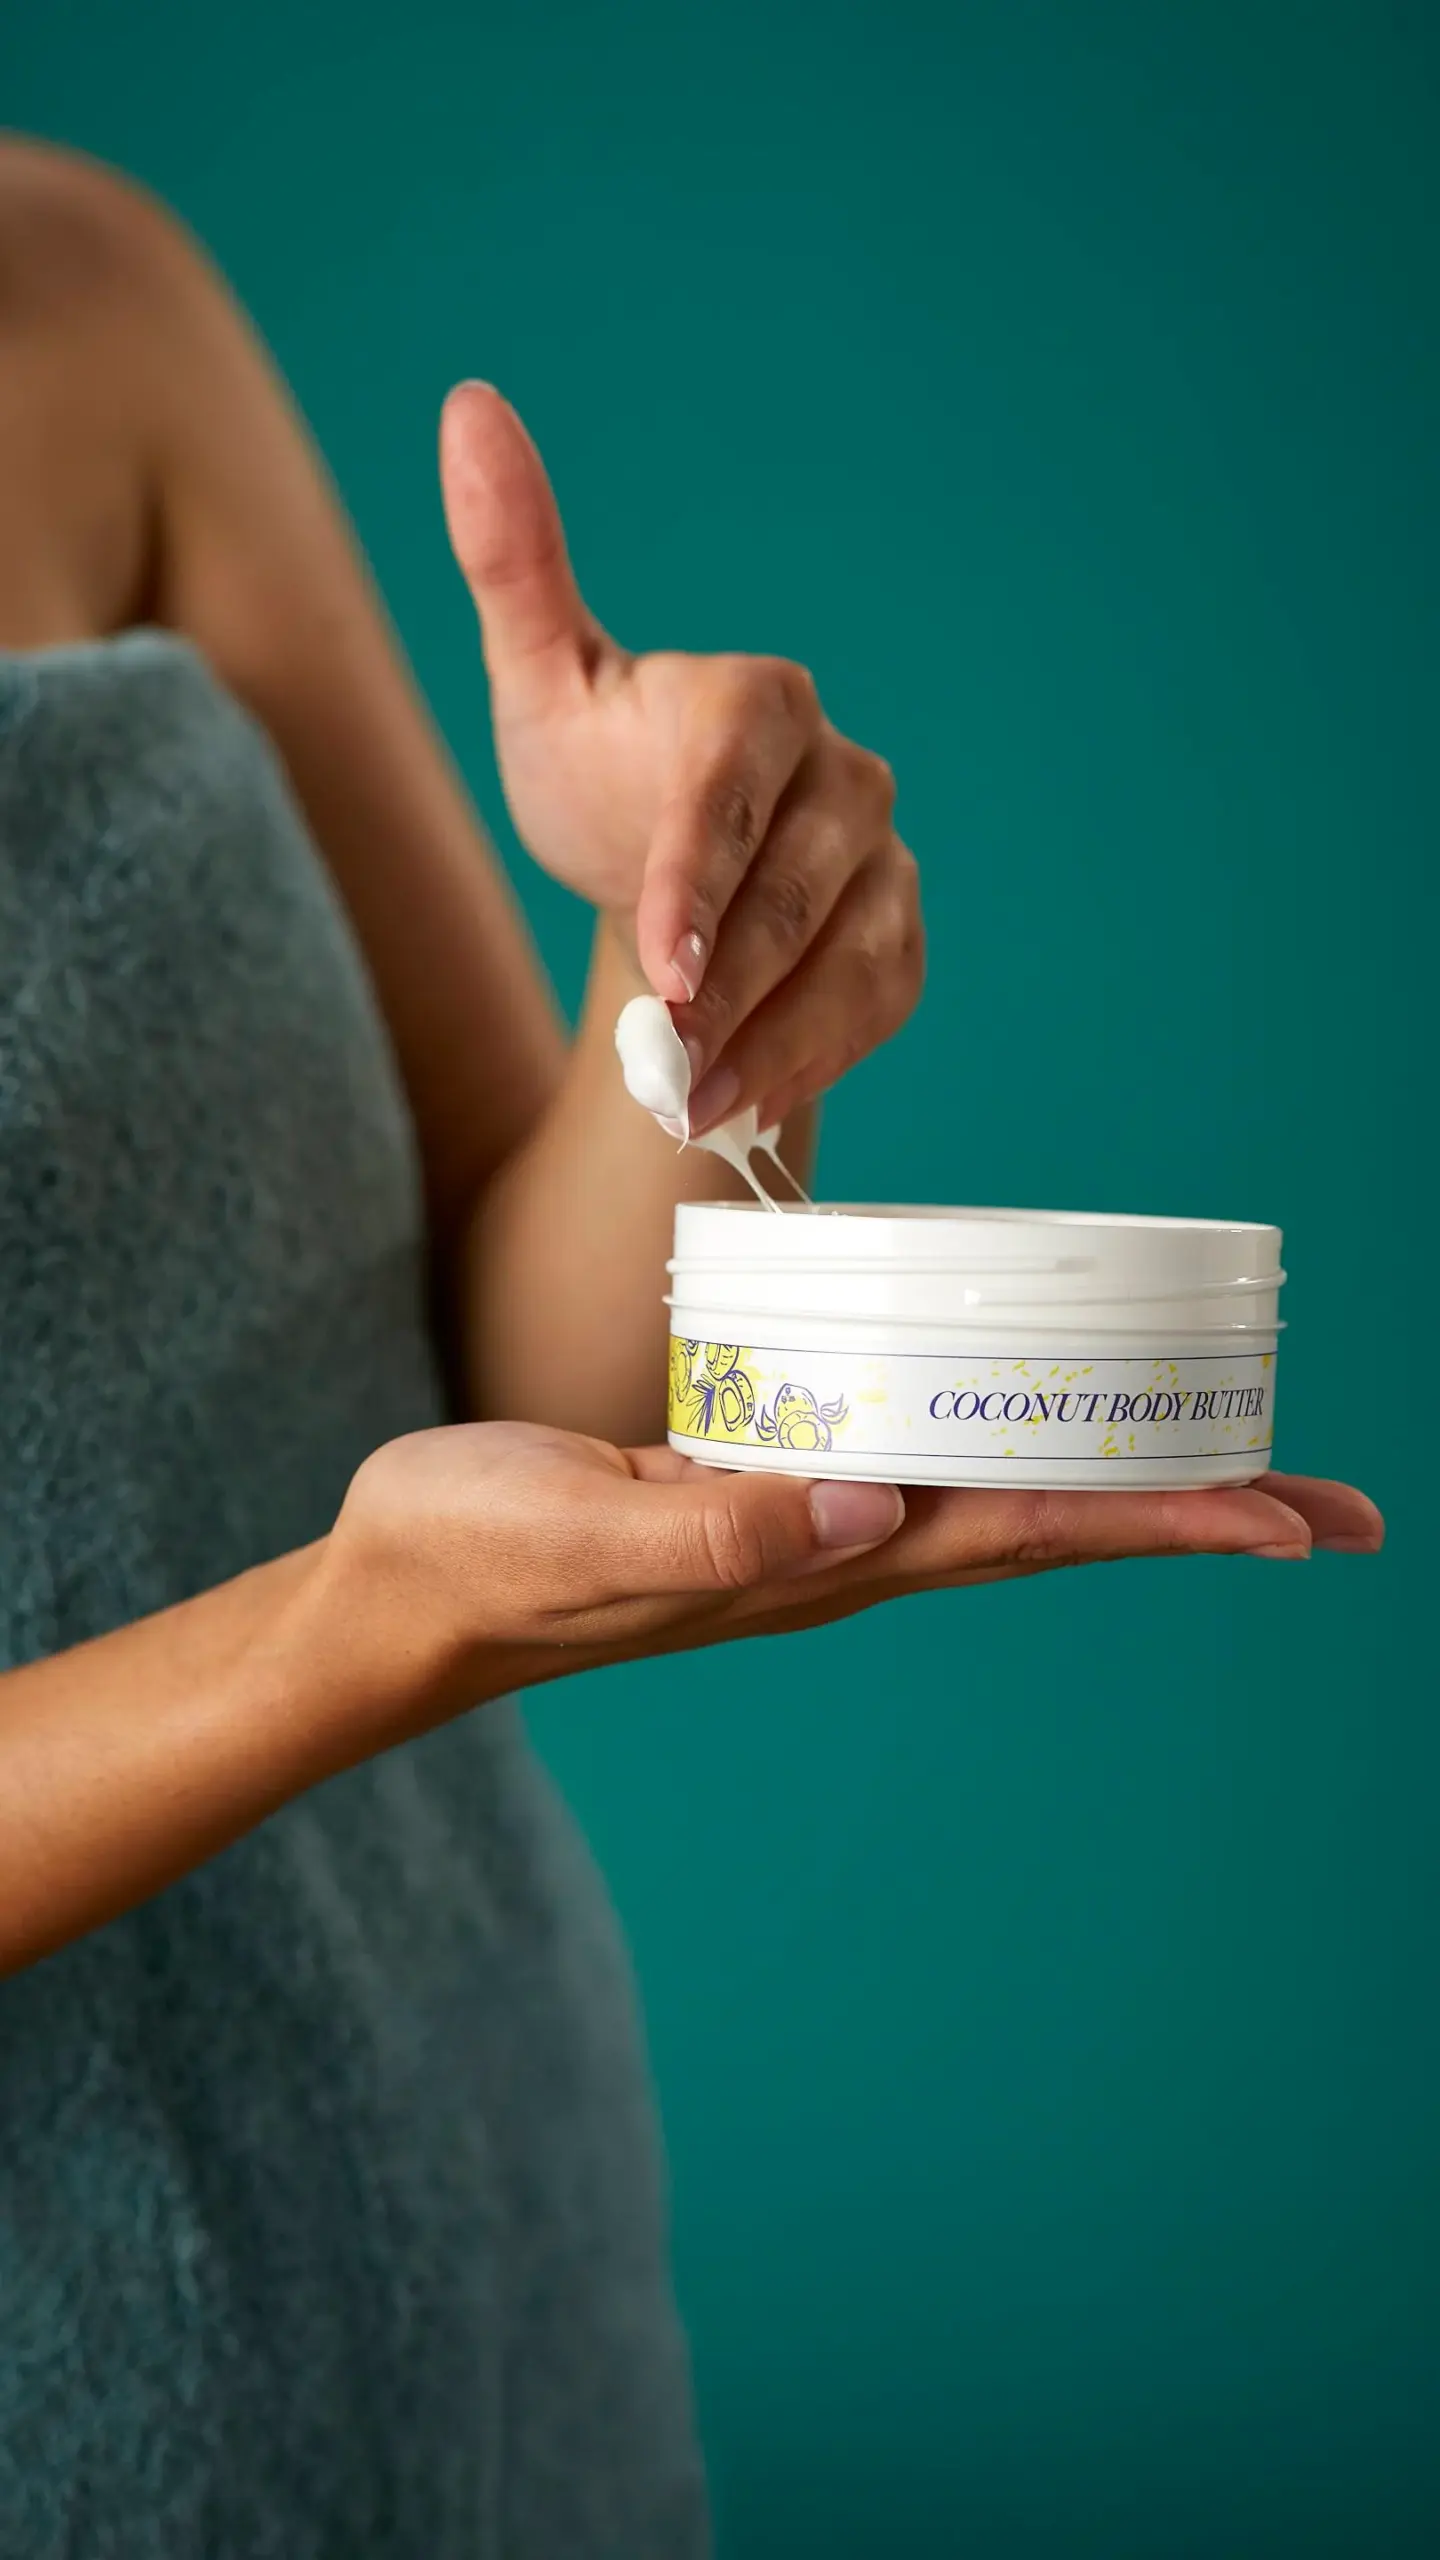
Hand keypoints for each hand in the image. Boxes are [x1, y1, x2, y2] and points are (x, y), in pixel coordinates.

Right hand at [324, 1423, 1383, 1720]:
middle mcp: (837, 1546)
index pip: (1024, 1533)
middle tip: (1333, 1503)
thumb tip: (871, 1513)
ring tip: (1227, 1460)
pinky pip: (921, 1454)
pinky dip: (1009, 1437)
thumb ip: (712, 1536)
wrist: (395, 1594)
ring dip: (1118, 1480)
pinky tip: (1031, 1419)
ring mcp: (805, 1520)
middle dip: (1190, 1511)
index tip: (1293, 1521)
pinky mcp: (761, 1481)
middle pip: (1048, 1521)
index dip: (1162, 1522)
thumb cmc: (474, 1561)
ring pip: (998, 1493)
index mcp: (816, 1560)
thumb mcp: (578, 1537)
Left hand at [439, 383, 921, 1134]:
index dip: (697, 880)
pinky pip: (877, 1003)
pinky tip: (744, 1108)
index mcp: (760, 701)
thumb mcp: (539, 681)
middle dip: (731, 981)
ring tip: (692, 1109)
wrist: (661, 877)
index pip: (733, 790)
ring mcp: (882, 861)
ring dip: (772, 1041)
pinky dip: (814, 1061)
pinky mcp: (898, 938)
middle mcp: (842, 774)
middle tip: (665, 1061)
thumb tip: (468, 407)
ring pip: (847, 957)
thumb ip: (511, 561)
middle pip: (796, 887)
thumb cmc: (597, 775)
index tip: (660, 966)